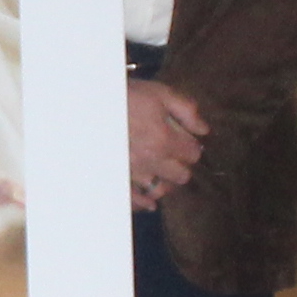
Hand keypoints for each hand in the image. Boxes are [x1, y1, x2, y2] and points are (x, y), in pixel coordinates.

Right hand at [127, 79, 209, 210]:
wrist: (92, 105)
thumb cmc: (127, 96)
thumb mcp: (160, 93)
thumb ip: (186, 111)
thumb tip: (204, 130)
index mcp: (165, 140)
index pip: (193, 154)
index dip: (192, 146)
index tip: (187, 140)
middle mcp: (152, 162)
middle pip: (181, 176)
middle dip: (182, 165)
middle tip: (174, 155)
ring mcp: (134, 174)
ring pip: (161, 191)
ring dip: (165, 182)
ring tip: (161, 173)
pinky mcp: (119, 179)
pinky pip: (135, 200)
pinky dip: (144, 202)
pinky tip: (149, 203)